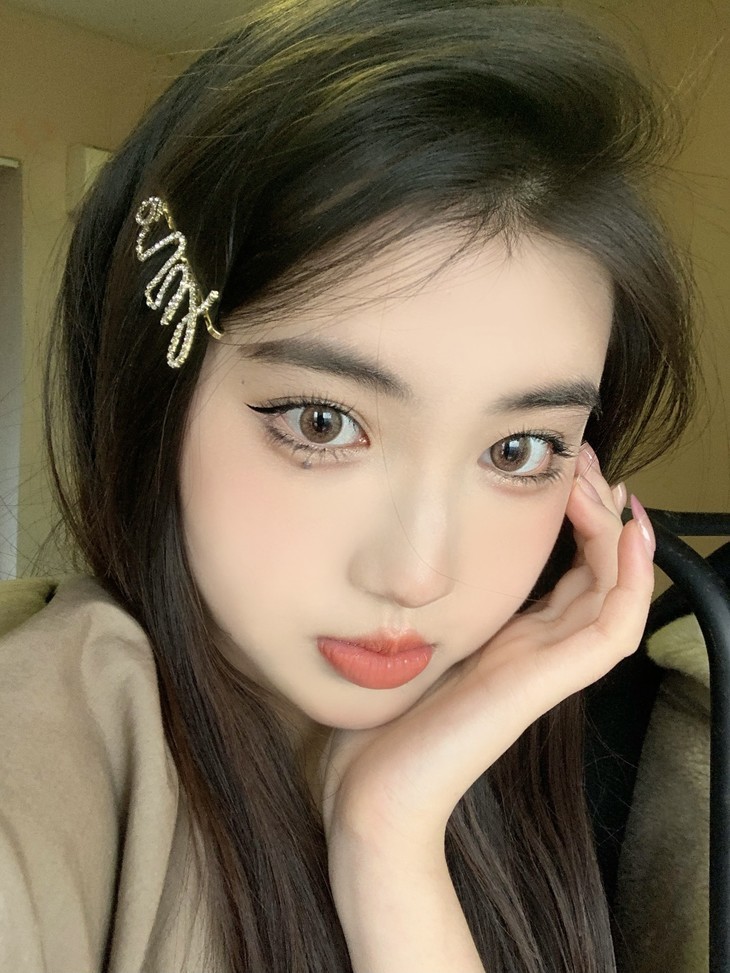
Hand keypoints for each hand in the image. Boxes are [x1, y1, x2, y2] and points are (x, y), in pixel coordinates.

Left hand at [320, 447, 654, 857]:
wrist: (373, 797)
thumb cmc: (380, 728)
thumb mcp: (409, 646)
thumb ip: (431, 613)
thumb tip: (410, 567)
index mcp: (510, 644)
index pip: (571, 575)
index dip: (581, 525)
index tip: (568, 475)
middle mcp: (536, 653)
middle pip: (599, 576)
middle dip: (600, 515)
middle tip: (586, 464)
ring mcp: (545, 669)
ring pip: (616, 594)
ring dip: (620, 536)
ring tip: (604, 484)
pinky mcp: (544, 684)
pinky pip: (612, 629)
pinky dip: (632, 581)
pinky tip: (627, 533)